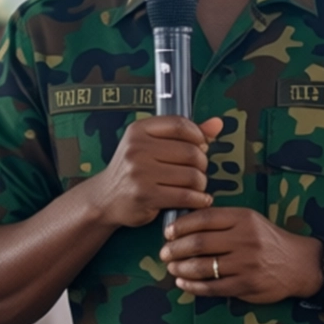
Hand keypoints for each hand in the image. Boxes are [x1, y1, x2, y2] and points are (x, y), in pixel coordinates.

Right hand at [85, 115, 221, 229]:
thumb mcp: (151, 145)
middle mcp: (136, 149)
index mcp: (138, 131)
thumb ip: (185, 134)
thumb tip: (218, 124)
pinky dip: (199, 199)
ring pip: (192, 176)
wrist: (106, 198)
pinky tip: (198, 199)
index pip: (179, 125)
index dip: (198, 136)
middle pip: (190, 152)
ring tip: (195, 187)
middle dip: (202, 164)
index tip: (201, 146)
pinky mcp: (145, 196)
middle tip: (197, 171)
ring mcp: (140, 173)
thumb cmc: (134, 170)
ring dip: (200, 184)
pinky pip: (186, 196)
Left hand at [160, 207, 323, 305]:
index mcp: (243, 219)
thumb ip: (221, 220)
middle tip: (164, 253)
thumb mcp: (249, 220)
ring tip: (172, 268)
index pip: (203, 219)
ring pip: (202, 267)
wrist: (299, 264)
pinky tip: (183, 283)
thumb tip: (182, 224)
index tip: (167, 233)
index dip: (180, 226)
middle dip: (175, 249)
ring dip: (180, 269)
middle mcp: (245, 240)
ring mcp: (246, 264)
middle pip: (199, 243)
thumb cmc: (266, 240)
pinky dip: (193, 286)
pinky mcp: (247, 285)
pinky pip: (212, 287)